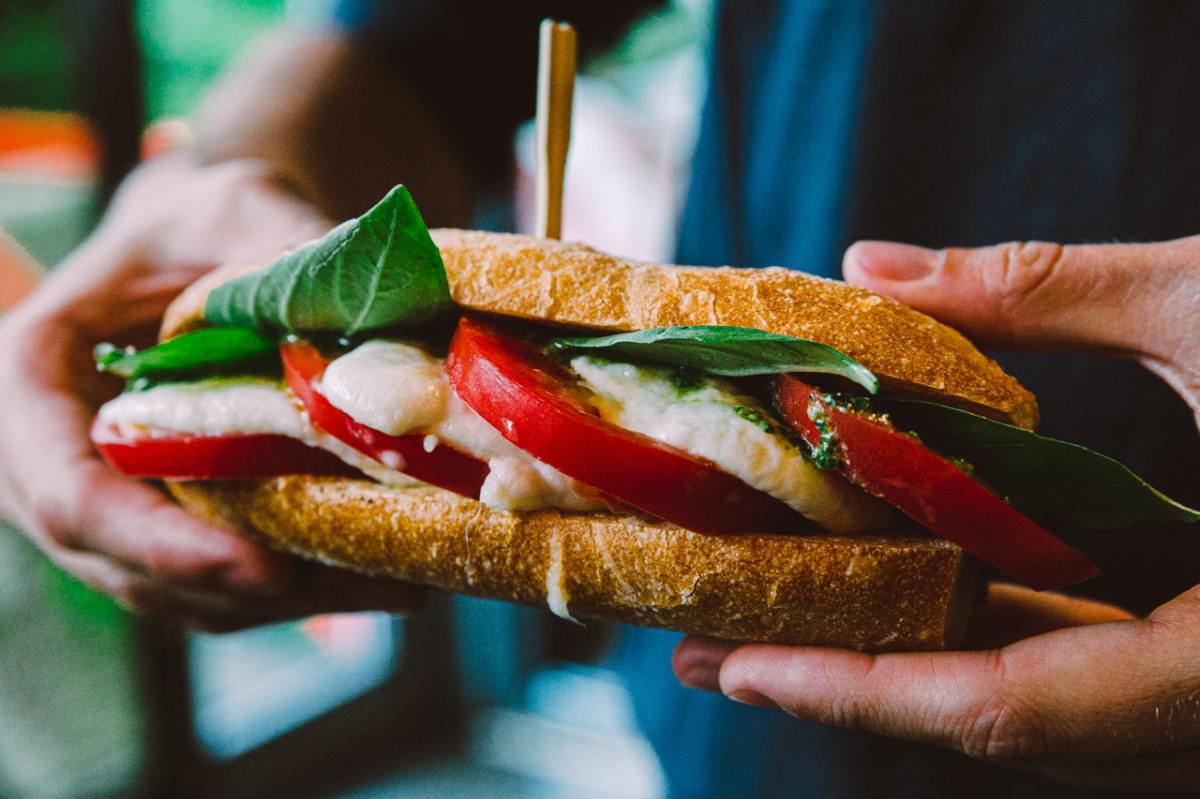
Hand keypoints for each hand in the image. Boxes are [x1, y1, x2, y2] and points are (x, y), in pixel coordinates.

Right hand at [0, 154, 422, 630]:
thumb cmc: (200, 217)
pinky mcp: (168, 518)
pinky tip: (382, 573)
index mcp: (31, 378)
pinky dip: (297, 588)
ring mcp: (109, 499)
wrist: (204, 243)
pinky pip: (216, 579)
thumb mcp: (237, 206)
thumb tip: (379, 321)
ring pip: (178, 591)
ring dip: (286, 602)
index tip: (264, 569)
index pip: (70, 495)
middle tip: (361, 586)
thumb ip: (285, 249)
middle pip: (128, 565)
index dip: (161, 546)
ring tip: (395, 586)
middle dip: (245, 589)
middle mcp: (52, 457)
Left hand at [675, 236, 1199, 788]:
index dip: (863, 695)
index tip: (740, 666)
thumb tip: (875, 265)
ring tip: (778, 632)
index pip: (1015, 708)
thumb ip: (1042, 292)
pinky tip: (913, 603)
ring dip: (911, 675)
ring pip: (1053, 718)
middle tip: (715, 646)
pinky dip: (997, 646)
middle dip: (853, 691)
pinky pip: (1098, 679)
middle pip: (1009, 730)